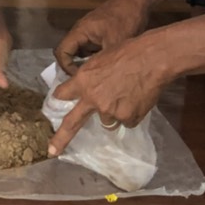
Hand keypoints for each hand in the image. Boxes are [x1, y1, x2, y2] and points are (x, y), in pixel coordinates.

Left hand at [50, 37, 168, 155]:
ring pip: (106, 119)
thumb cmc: (126, 53)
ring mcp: (110, 112)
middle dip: (60, 139)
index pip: (63, 94)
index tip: (55, 104)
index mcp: (84, 81)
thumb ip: (89, 77)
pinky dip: (129, 113)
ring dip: (112, 112)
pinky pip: (125, 121)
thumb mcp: (99, 59)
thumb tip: (87, 89)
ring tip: (125, 96)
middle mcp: (93, 99)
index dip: (59, 98)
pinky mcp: (128, 119)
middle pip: (72, 123)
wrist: (152, 60)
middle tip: (52, 151)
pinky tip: (136, 100)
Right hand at [53, 0, 150, 75]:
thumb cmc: (125, 20)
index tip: (79, 79)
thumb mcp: (115, 43)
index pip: (61, 52)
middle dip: (75, 67)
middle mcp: (81, 31)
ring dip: (85, 63)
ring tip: (96, 77)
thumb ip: (102, 61)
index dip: (66, 67)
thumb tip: (98, 81)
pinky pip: (90, 48)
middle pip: (68, 52)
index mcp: (80, 31)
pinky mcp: (99, 33)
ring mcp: (90, 31)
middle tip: (87, 82)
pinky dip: (94, 58)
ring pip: (80, 51)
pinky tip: (106, 67)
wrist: (138, 2)